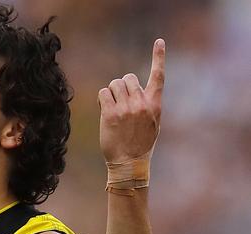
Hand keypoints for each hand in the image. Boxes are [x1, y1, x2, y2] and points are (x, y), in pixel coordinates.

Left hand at [98, 39, 164, 163]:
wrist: (129, 163)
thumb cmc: (140, 145)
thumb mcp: (153, 123)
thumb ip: (148, 104)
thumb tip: (136, 91)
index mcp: (155, 104)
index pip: (159, 76)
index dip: (159, 57)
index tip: (159, 42)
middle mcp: (142, 103)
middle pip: (128, 78)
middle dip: (122, 86)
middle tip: (120, 101)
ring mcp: (126, 108)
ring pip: (114, 84)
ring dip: (111, 92)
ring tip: (112, 106)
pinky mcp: (111, 114)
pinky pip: (103, 92)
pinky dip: (102, 98)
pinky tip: (105, 109)